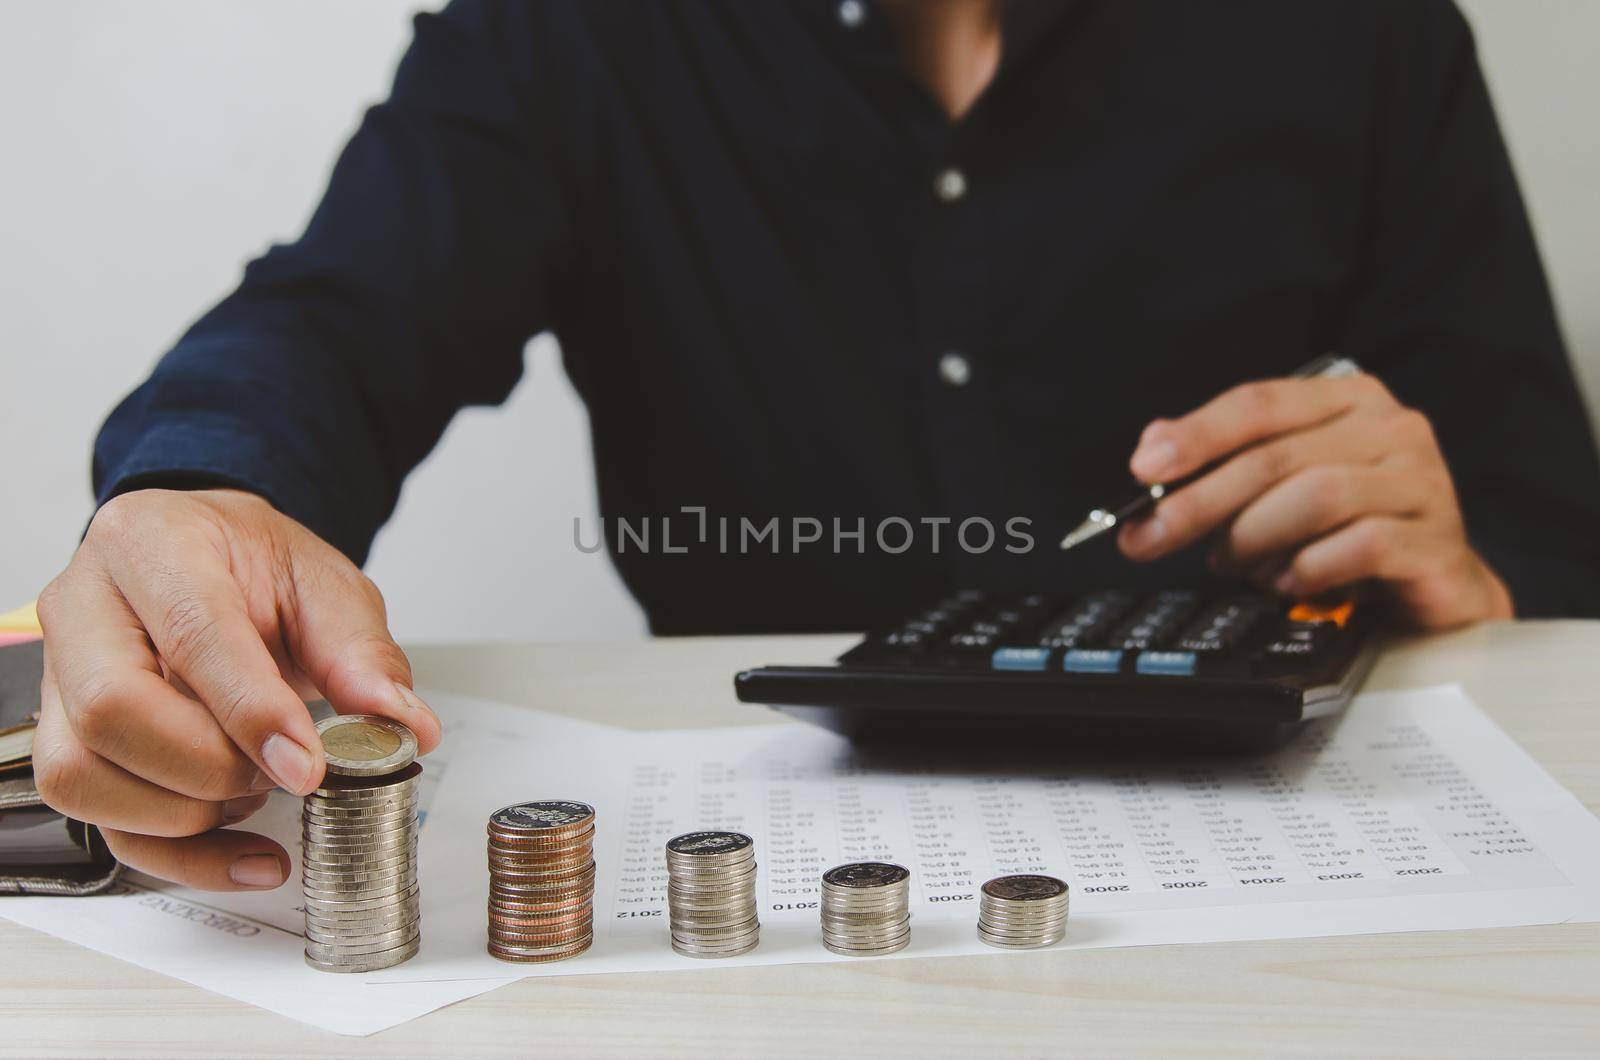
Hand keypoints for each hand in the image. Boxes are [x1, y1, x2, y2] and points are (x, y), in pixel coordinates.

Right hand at [33, 488, 440, 889]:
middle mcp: (86, 607)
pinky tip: (248, 853)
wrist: (213, 559)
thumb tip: (400, 722)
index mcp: (152, 543)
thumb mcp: (325, 585)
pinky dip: (180, 856)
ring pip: (84, 775)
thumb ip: (361, 653)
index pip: (191, 633)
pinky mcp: (65, 741)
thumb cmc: (254, 566)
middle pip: (114, 710)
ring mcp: (61, 679)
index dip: (251, 710)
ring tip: (257, 790)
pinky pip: (100, 821)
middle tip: (286, 772)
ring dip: (185, 812)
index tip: (308, 764)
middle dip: (211, 766)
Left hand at [1117, 373, 1512, 629]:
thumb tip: (1153, 450)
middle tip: (1151, 537)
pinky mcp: (1436, 541)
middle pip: (1274, 457)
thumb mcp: (1283, 485)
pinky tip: (1290, 583)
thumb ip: (1224, 461)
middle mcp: (1391, 428)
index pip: (1259, 403)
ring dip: (1256, 538)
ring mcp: (1422, 482)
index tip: (1145, 468)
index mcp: (1347, 400)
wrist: (1436, 583)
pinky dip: (1309, 568)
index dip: (1195, 434)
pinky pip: (1360, 546)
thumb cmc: (1350, 526)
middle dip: (1200, 502)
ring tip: (1236, 565)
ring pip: (1314, 497)